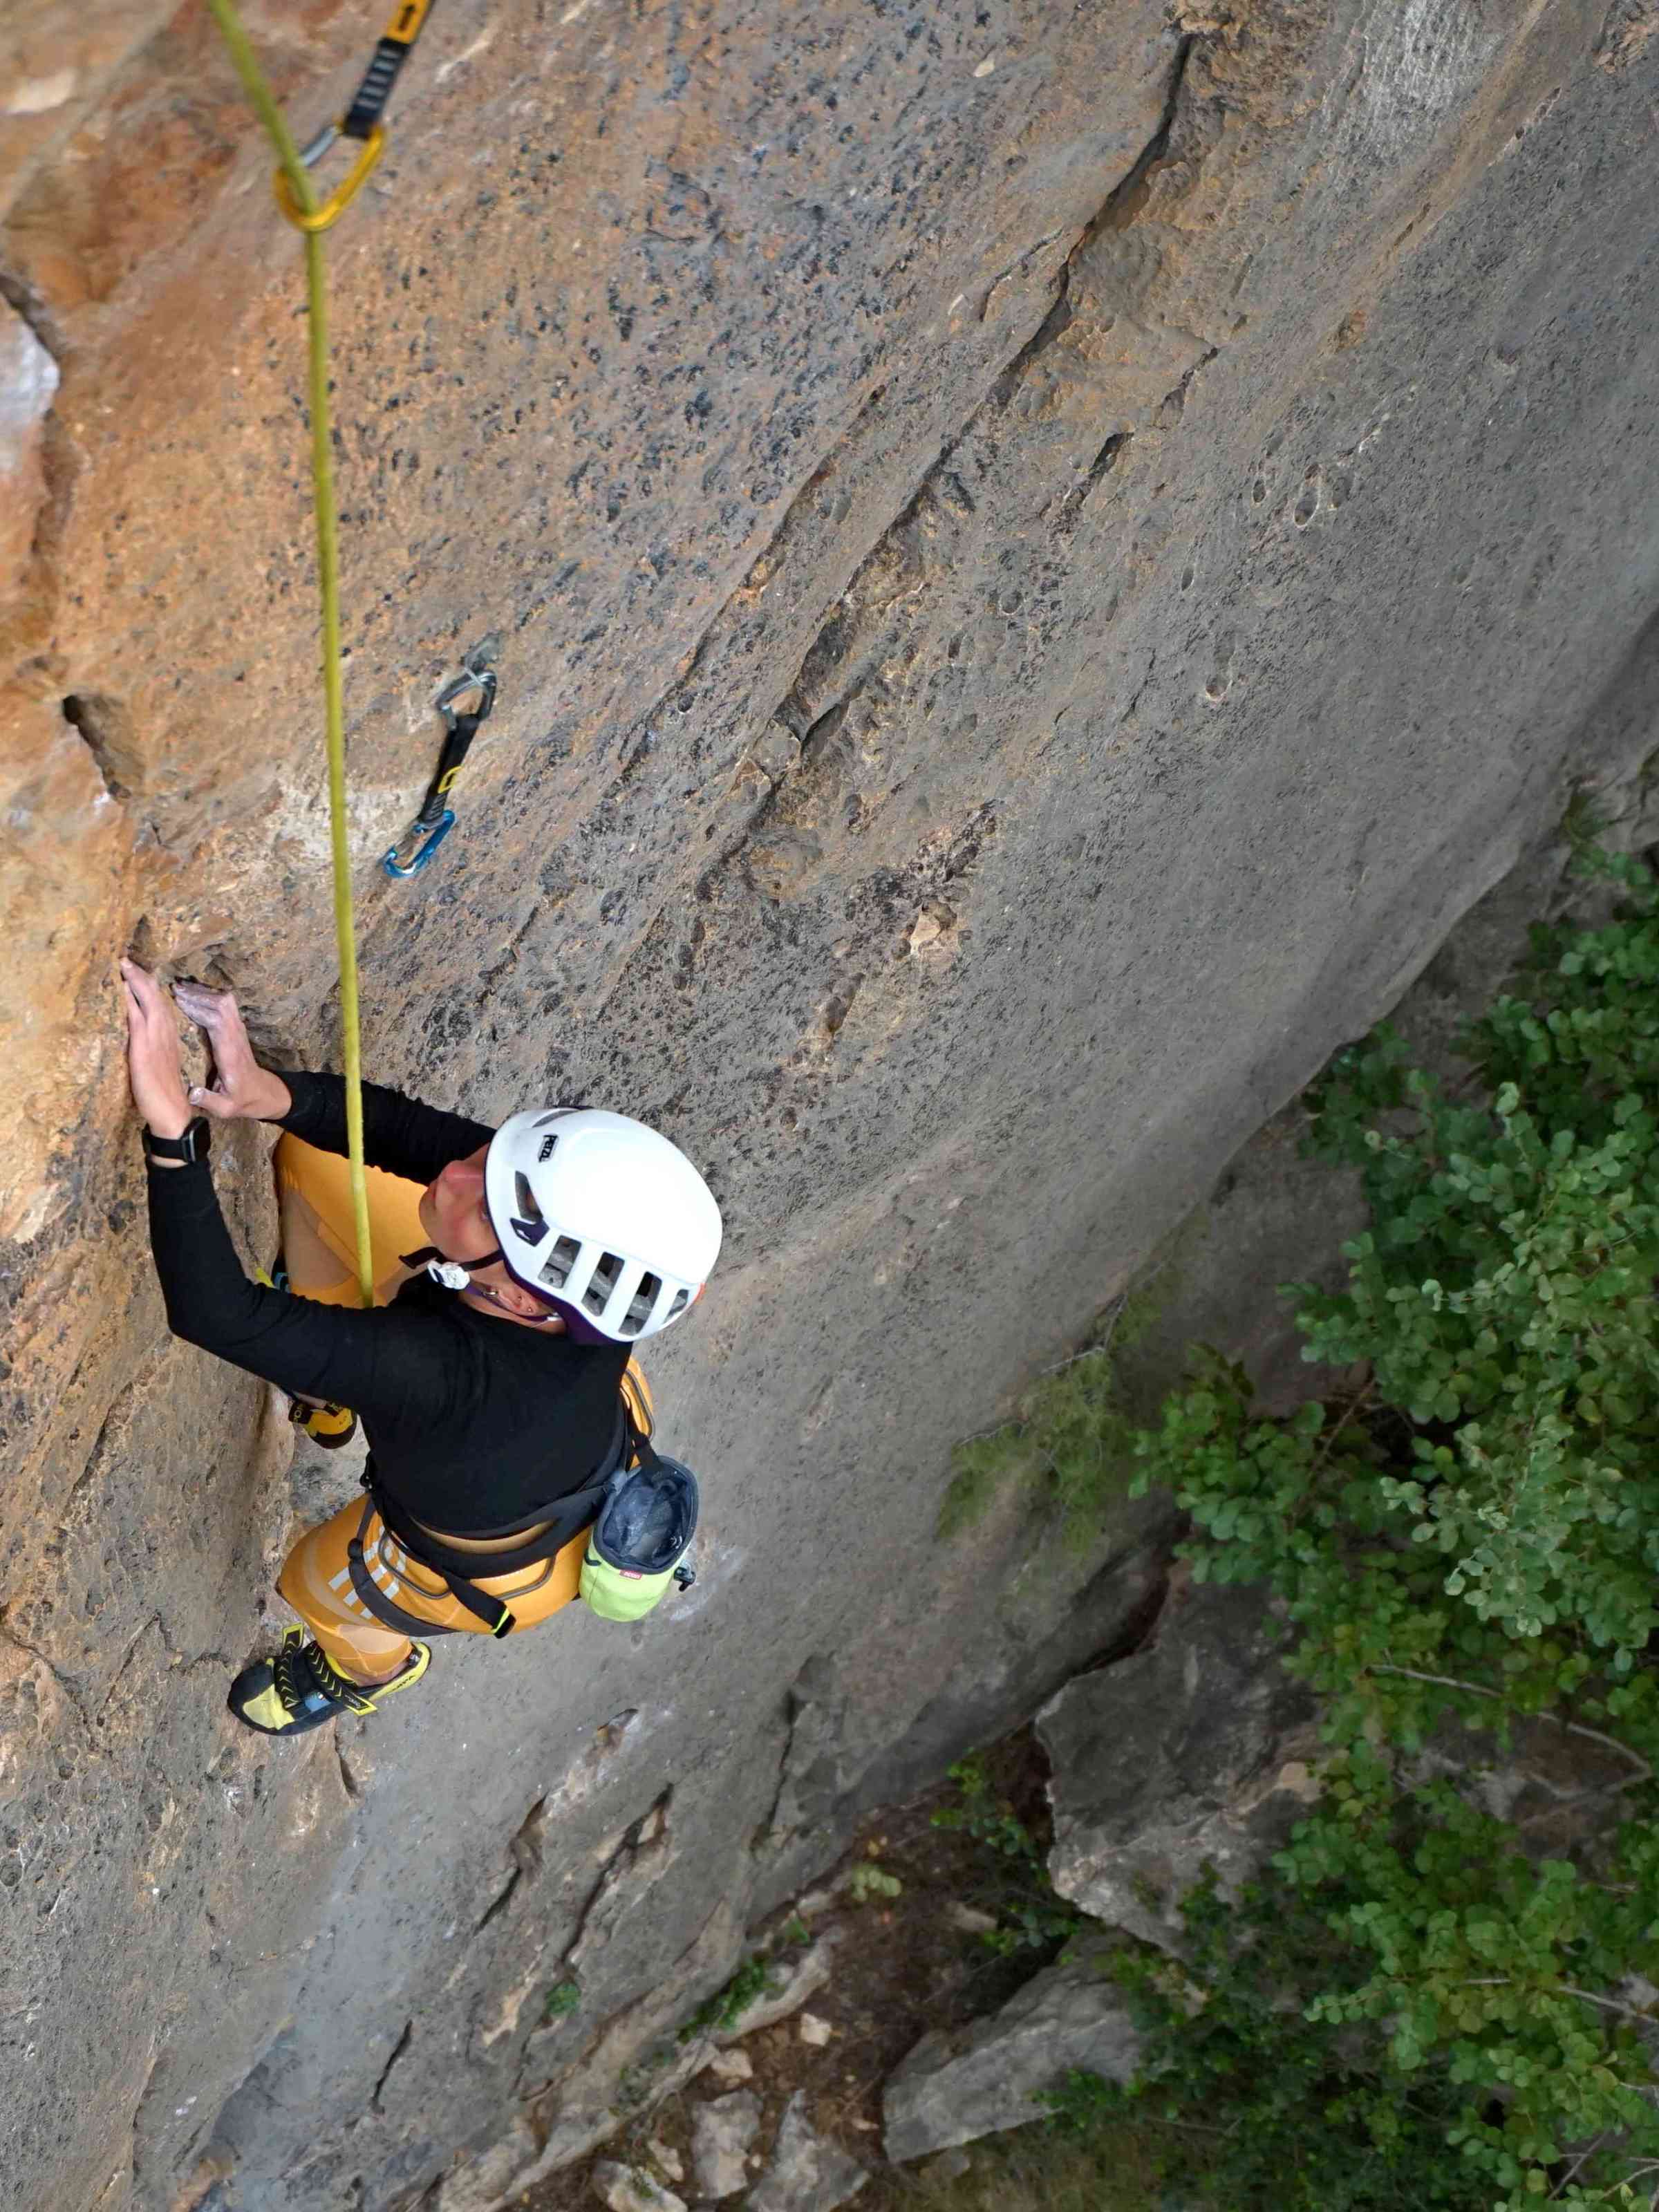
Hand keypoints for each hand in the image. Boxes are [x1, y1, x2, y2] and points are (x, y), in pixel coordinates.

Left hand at [120, 959, 191, 1140]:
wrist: (174, 1114)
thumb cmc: (165, 1095)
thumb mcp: (159, 1065)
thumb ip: (153, 1048)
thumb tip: (142, 1037)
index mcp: (169, 1037)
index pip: (159, 1005)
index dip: (148, 988)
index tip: (137, 972)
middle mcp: (164, 1033)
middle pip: (154, 997)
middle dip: (141, 977)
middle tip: (127, 959)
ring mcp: (155, 1039)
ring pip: (147, 1002)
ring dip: (136, 981)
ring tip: (125, 964)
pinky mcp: (143, 1048)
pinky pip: (137, 1017)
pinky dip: (131, 999)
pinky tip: (124, 986)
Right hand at [172, 980, 292, 1123]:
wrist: (261, 1092)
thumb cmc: (241, 1100)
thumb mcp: (225, 1108)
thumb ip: (209, 1101)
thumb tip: (191, 1092)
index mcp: (230, 1054)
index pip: (217, 1023)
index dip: (199, 1009)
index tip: (179, 1002)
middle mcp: (236, 1037)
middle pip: (222, 1005)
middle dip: (199, 995)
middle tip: (174, 989)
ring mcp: (239, 1030)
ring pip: (225, 1001)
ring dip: (204, 992)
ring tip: (180, 988)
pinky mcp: (237, 1028)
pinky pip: (226, 1004)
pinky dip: (210, 995)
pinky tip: (193, 994)